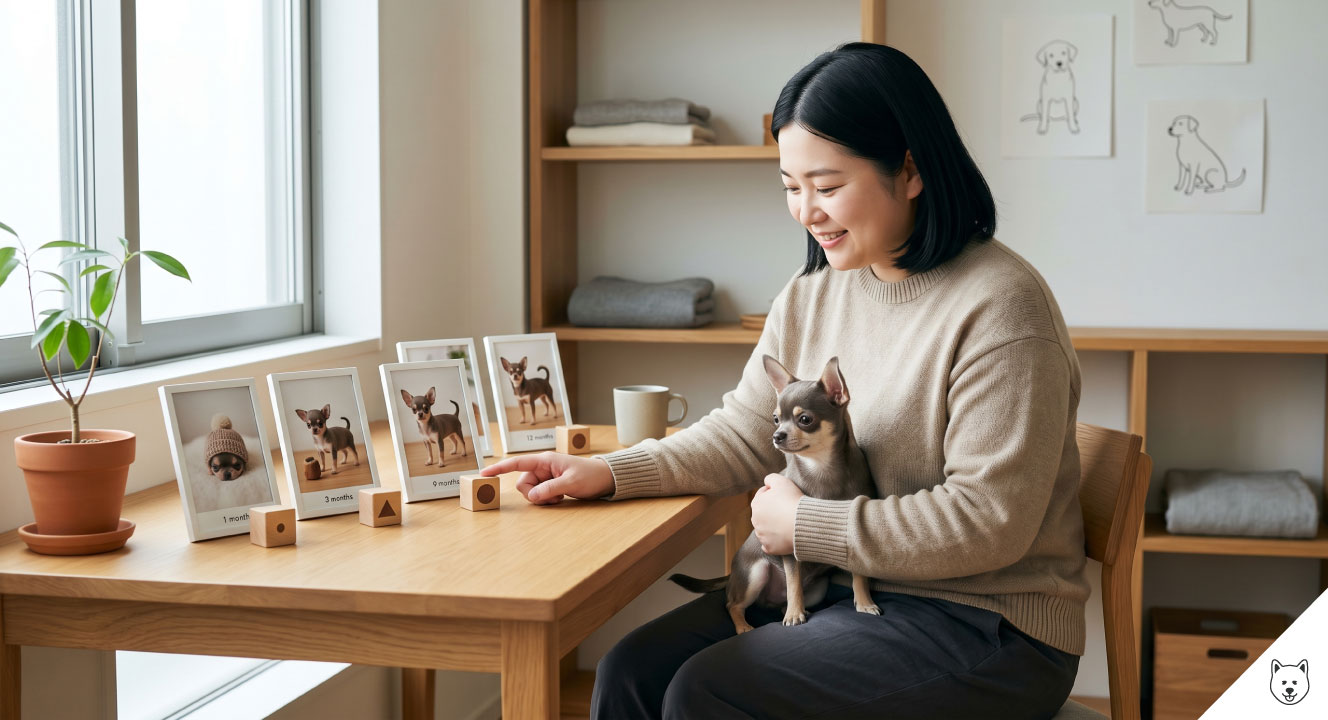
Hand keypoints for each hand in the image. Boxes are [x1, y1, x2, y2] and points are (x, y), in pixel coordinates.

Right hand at [480, 452, 613, 504]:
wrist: (605, 478)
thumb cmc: (590, 475)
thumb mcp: (571, 483)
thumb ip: (551, 489)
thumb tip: (533, 496)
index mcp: (545, 460)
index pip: (517, 463)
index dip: (499, 468)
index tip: (483, 474)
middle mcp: (542, 467)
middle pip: (523, 484)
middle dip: (534, 494)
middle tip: (553, 497)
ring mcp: (545, 477)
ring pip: (530, 492)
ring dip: (542, 499)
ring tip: (559, 497)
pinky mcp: (550, 485)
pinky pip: (539, 496)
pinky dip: (546, 500)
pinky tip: (560, 498)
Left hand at [750, 473, 802, 555]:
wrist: (803, 523)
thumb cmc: (793, 501)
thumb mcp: (782, 481)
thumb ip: (770, 478)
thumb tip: (766, 483)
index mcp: (756, 504)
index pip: (762, 496)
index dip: (774, 494)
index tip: (785, 496)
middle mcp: (755, 521)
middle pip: (763, 513)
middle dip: (772, 511)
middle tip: (787, 510)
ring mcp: (762, 536)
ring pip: (765, 529)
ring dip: (773, 526)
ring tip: (787, 523)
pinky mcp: (770, 547)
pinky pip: (769, 545)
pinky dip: (774, 542)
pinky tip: (782, 537)